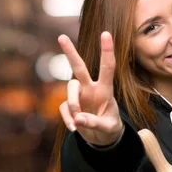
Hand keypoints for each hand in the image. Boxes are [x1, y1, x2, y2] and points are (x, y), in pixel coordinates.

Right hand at [58, 31, 123, 145]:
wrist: (103, 138)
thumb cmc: (110, 128)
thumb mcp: (107, 128)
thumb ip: (94, 123)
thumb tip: (78, 119)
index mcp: (105, 90)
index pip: (107, 68)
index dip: (106, 51)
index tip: (105, 33)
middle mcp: (91, 89)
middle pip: (79, 68)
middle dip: (70, 53)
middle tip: (61, 37)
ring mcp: (79, 96)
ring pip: (70, 88)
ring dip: (73, 104)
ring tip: (77, 121)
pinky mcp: (70, 106)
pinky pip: (64, 108)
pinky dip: (68, 119)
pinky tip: (74, 128)